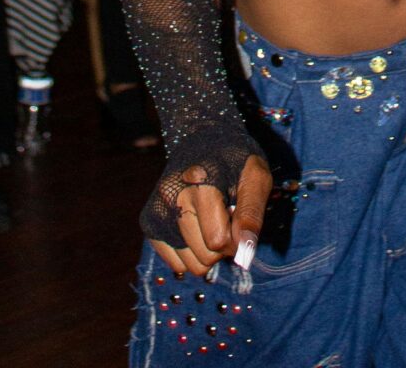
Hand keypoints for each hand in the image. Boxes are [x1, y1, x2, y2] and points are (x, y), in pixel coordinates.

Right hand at [150, 155, 271, 279]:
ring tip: (210, 220)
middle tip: (226, 218)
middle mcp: (172, 196)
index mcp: (200, 181)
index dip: (237, 238)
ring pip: (191, 265)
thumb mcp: (256, 176)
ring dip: (207, 251)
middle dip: (223, 246)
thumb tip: (245, 253)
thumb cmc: (235, 161)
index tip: (240, 219)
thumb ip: (252, 214)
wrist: (202, 140)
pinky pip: (177, 264)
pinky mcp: (149, 223)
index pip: (218, 240)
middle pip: (205, 256)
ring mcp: (157, 211)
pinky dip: (191, 252)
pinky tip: (195, 225)